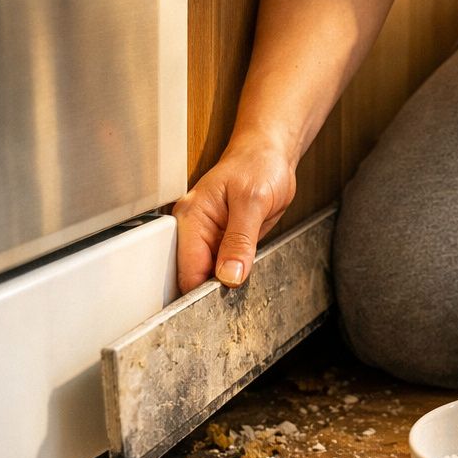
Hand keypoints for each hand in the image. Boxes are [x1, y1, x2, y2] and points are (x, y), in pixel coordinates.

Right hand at [172, 137, 296, 294]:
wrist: (270, 154)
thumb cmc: (258, 165)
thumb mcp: (253, 201)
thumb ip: (240, 240)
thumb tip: (229, 275)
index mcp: (191, 217)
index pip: (187, 269)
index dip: (203, 291)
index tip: (221, 303)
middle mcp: (193, 229)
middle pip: (193, 276)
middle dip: (212, 291)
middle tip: (234, 299)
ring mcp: (208, 236)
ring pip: (209, 275)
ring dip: (224, 284)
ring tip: (240, 282)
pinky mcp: (223, 240)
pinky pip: (224, 266)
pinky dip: (234, 274)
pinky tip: (242, 273)